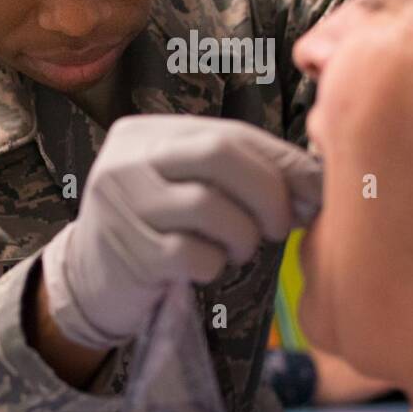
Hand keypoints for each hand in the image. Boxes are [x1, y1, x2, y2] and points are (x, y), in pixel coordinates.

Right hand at [41, 115, 321, 350]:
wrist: (91, 279)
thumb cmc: (160, 228)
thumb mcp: (195, 187)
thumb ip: (247, 174)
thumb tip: (320, 184)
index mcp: (151, 132)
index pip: (232, 134)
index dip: (282, 163)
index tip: (316, 193)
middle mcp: (129, 156)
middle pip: (219, 155)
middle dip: (268, 193)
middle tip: (282, 227)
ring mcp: (121, 200)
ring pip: (207, 205)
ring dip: (242, 235)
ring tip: (239, 249)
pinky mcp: (124, 248)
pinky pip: (189, 253)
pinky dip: (212, 263)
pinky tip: (206, 266)